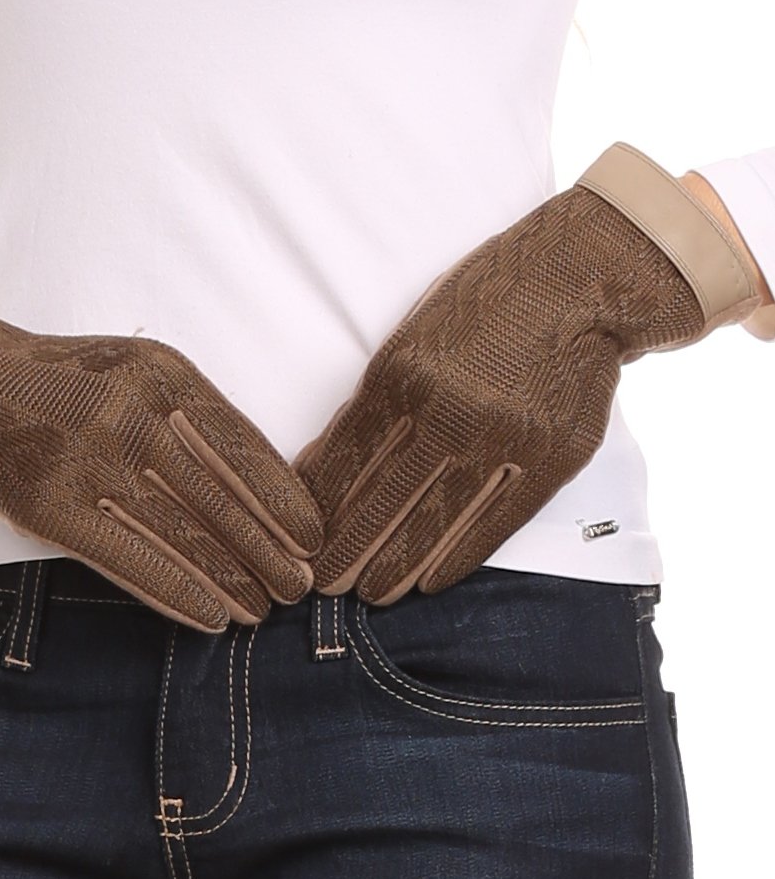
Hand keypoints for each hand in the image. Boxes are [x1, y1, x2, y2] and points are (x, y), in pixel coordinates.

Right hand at [0, 278, 322, 632]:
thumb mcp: (140, 368)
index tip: (313, 538)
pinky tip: (209, 618)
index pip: (241, 447)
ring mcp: (86, 462)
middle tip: (301, 589)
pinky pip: (128, 560)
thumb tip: (264, 479)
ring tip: (262, 612)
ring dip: (228, 583)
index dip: (283, 501)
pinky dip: (176, 593)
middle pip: (218, 498)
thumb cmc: (71, 380)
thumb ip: (196, 411)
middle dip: (268, 552)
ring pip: (178, 536)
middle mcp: (128, 414)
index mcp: (163, 375)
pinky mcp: (50, 508)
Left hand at [293, 141, 766, 605]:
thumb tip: (318, 469)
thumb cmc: (477, 310)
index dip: (322, 514)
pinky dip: (458, 556)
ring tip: (372, 595)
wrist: (574, 283)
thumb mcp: (408, 341)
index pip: (346, 464)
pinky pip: (496, 523)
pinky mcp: (550, 457)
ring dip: (397, 566)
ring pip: (436, 521)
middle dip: (349, 552)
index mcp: (402, 376)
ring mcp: (504, 437)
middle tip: (326, 588)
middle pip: (383, 502)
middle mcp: (450, 411)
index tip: (303, 547)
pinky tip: (431, 581)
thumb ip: (369, 407)